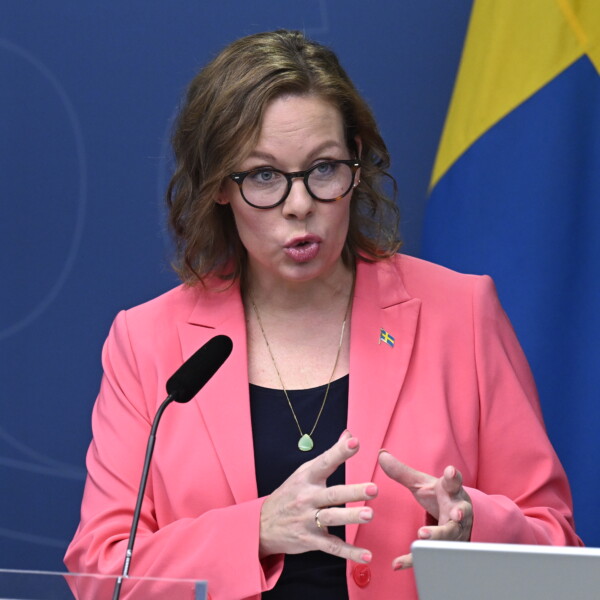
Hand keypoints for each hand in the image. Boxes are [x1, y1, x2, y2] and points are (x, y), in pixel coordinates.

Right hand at [259, 431, 377, 562]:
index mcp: (307, 478)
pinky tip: (366, 555)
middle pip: (332, 494)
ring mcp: (307, 519)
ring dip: (351, 517)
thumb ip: (330, 456)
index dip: (339, 452)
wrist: (262, 524)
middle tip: (373, 488)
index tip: (354, 442)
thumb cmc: (290, 494)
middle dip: (353, 491)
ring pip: (332, 518)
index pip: (325, 462)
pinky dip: (349, 552)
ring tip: (369, 515)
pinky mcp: (310, 539)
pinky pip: (332, 546)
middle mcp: (307, 497)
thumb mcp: (305, 472)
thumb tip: (349, 435)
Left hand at [378, 451, 472, 569]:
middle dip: (456, 514)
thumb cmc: (439, 496)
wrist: (458, 517)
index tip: (451, 471)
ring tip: (422, 537)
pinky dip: (414, 560)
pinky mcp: (445, 548)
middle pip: (458, 513)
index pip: (454, 482)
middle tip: (454, 515)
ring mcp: (454, 532)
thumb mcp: (421, 483)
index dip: (453, 477)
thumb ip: (401, 471)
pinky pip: (430, 556)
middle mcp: (457, 511)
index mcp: (451, 492)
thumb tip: (380, 454)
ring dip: (438, 538)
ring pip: (449, 537)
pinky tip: (398, 563)